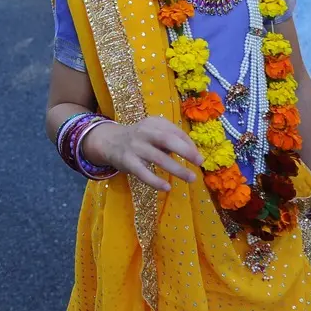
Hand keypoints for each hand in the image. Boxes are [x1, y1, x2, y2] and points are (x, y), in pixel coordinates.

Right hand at [85, 116, 199, 191]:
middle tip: (200, 162)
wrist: (110, 141)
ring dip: (177, 169)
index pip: (175, 131)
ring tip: (191, 178)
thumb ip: (171, 137)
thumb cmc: (140, 138)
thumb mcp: (154, 130)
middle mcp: (144, 132)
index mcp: (153, 123)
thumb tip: (193, 152)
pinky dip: (155, 181)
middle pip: (167, 139)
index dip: (189, 144)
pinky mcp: (128, 162)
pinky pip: (143, 172)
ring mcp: (135, 147)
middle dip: (185, 150)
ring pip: (158, 158)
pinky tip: (167, 187)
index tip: (198, 157)